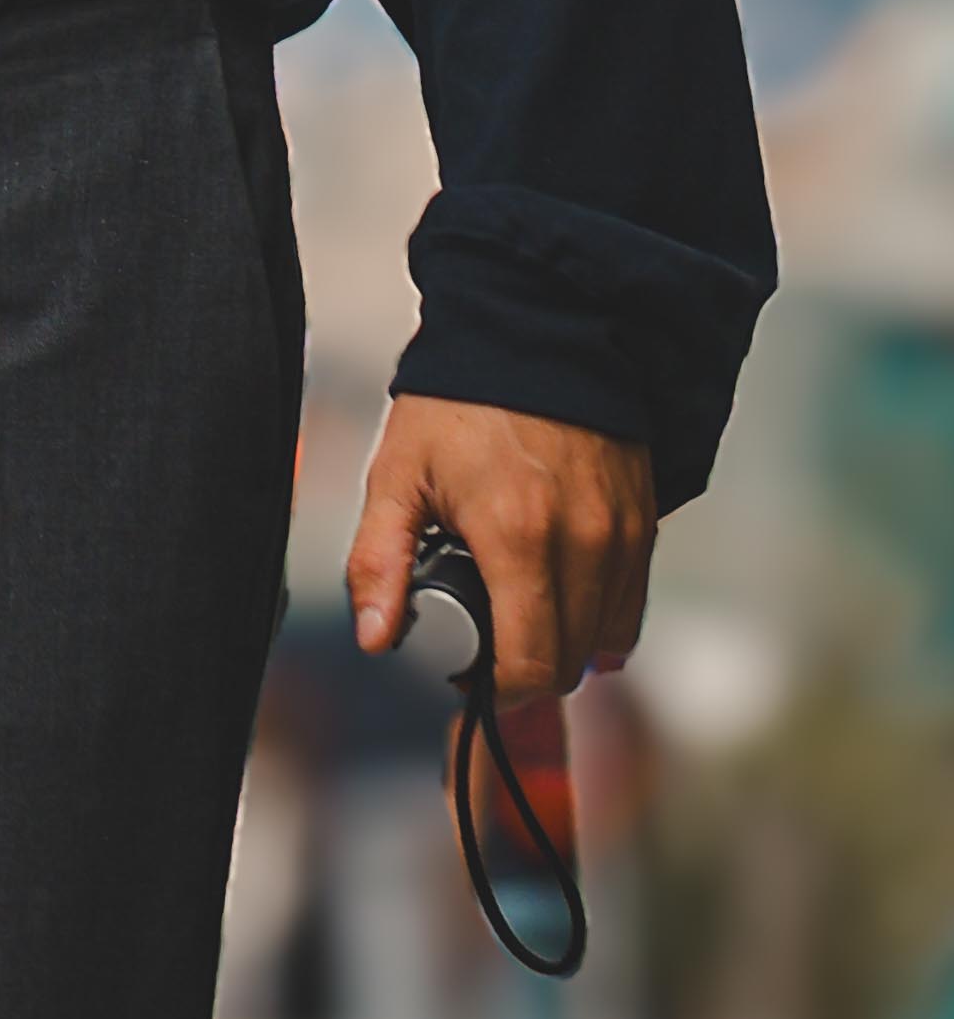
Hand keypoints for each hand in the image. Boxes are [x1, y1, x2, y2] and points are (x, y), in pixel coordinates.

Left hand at [346, 395, 654, 704]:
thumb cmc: (458, 402)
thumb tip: (374, 640)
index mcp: (519, 537)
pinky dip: (598, 616)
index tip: (465, 673)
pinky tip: (559, 593)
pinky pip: (630, 602)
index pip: (529, 666)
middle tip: (482, 638)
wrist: (533, 329)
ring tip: (516, 605)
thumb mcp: (397, 474)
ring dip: (563, 644)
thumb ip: (378, 561)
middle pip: (569, 663)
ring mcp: (622, 533)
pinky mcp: (644, 520)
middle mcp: (584, 543)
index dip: (494, 688)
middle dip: (524, 670)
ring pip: (606, 640)